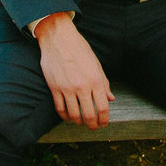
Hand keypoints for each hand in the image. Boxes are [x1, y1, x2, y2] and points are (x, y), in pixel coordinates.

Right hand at [35, 14, 114, 128]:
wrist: (59, 38)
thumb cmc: (80, 49)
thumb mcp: (96, 64)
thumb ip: (104, 83)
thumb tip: (111, 98)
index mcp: (95, 80)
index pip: (103, 107)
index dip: (104, 119)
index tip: (104, 123)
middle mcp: (82, 86)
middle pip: (89, 115)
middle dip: (92, 125)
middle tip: (93, 127)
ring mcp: (67, 88)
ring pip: (73, 115)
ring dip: (78, 122)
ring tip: (81, 122)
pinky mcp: (54, 88)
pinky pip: (60, 109)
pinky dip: (65, 116)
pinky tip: (68, 116)